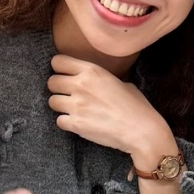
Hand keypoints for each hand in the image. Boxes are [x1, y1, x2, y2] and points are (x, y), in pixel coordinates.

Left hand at [47, 54, 174, 166]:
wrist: (142, 131)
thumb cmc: (137, 107)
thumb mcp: (121, 82)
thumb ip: (102, 79)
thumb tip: (94, 81)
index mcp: (92, 71)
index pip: (58, 62)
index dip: (60, 69)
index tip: (65, 75)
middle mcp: (81, 85)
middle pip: (51, 82)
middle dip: (58, 88)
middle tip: (69, 95)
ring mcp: (77, 105)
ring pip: (52, 102)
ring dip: (61, 106)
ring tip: (74, 110)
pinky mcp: (76, 124)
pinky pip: (59, 121)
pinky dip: (67, 123)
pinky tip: (78, 123)